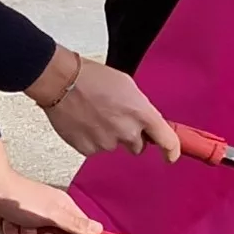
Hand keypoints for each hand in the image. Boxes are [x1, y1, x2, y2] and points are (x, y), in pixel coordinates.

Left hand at [0, 141, 99, 233]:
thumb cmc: (22, 197)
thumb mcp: (53, 213)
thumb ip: (75, 224)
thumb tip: (99, 230)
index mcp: (64, 210)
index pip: (85, 232)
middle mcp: (50, 218)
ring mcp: (32, 225)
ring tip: (20, 223)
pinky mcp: (16, 230)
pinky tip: (7, 222)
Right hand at [29, 47, 180, 158]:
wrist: (62, 82)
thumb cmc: (92, 78)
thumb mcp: (128, 86)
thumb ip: (140, 108)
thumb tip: (144, 121)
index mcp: (142, 114)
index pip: (167, 142)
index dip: (171, 152)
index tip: (170, 156)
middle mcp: (127, 132)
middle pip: (138, 146)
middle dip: (130, 136)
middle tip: (115, 118)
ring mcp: (108, 143)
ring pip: (115, 146)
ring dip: (109, 135)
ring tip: (95, 114)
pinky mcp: (89, 150)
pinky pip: (96, 149)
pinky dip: (92, 139)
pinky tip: (85, 122)